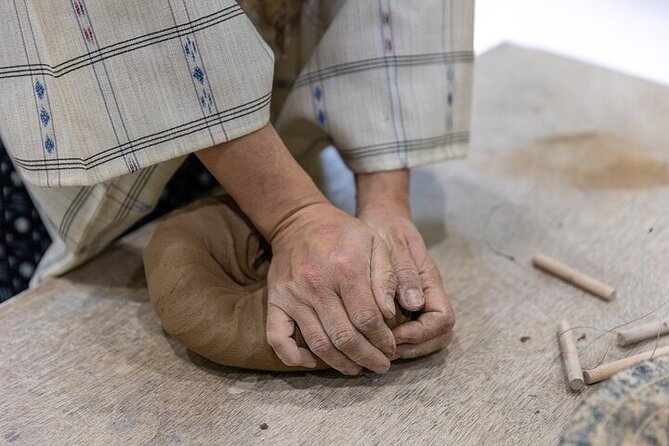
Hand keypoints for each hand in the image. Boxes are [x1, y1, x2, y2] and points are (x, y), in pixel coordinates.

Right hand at [266, 202, 398, 374]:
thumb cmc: (344, 233)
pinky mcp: (275, 301)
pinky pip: (277, 338)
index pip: (367, 319)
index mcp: (346, 269)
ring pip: (318, 343)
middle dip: (367, 357)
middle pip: (345, 337)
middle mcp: (317, 285)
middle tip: (380, 366)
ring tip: (357, 369)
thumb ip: (388, 276)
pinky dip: (293, 357)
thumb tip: (390, 313)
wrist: (300, 221)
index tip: (391, 347)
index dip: (383, 340)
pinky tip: (312, 362)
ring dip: (340, 363)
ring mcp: (293, 296)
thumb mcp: (376, 242)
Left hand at [356, 170, 454, 359]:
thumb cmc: (385, 231)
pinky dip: (397, 342)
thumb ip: (404, 274)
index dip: (420, 333)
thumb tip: (415, 304)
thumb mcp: (393, 247)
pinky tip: (373, 338)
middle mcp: (429, 296)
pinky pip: (411, 333)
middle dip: (415, 347)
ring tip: (378, 347)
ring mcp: (419, 304)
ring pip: (427, 339)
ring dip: (406, 348)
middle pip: (440, 336)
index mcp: (431, 282)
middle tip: (384, 348)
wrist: (379, 220)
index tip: (393, 334)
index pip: (443, 320)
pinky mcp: (405, 308)